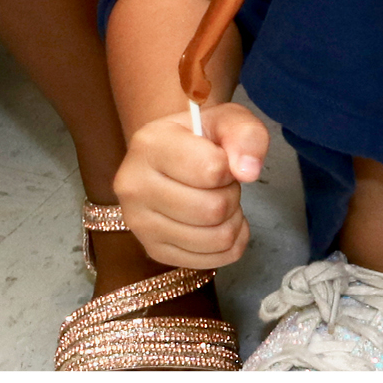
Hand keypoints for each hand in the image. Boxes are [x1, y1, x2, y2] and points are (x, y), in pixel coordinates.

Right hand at [113, 102, 264, 271]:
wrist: (170, 158)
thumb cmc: (200, 139)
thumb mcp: (226, 120)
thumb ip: (245, 135)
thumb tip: (248, 172)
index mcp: (149, 145)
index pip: (211, 170)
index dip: (230, 167)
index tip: (220, 161)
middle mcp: (133, 186)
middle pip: (213, 209)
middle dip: (231, 196)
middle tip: (221, 184)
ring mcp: (139, 223)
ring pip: (216, 238)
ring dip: (232, 221)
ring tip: (218, 202)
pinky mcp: (153, 250)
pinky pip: (213, 261)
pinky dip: (229, 245)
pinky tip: (217, 225)